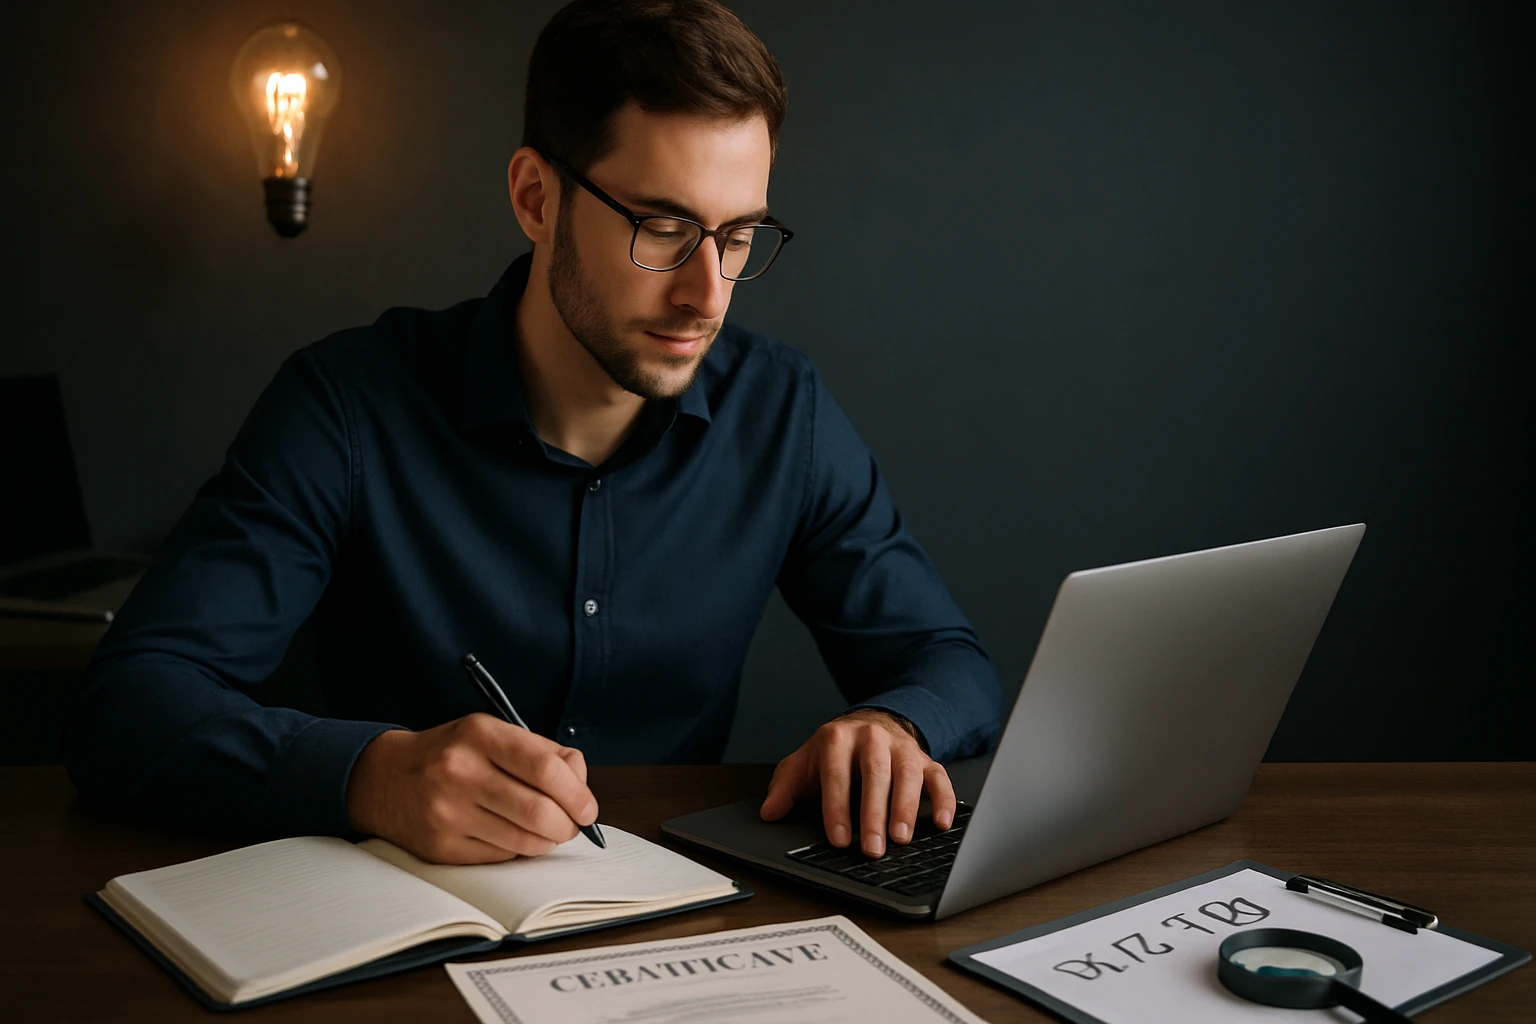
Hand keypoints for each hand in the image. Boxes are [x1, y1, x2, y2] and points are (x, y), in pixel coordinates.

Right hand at [345, 713, 597, 863]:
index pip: (546, 768)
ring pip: (524, 841)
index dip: (578, 793)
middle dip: (569, 825)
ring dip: (548, 841)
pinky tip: (514, 837)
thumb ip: (542, 752)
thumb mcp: (491, 733)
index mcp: (479, 734)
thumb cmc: (452, 754)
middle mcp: (460, 771)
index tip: (588, 808)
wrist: (384, 778)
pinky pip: (501, 858)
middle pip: (539, 811)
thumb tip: (582, 784)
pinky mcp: (440, 847)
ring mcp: (447, 812)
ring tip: (546, 831)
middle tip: (573, 825)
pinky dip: (519, 852)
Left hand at [758, 709, 955, 857]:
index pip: (836, 774)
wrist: (868, 724)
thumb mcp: (803, 764)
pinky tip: (942, 823)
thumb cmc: (833, 753)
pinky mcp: (926, 759)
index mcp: (838, 738)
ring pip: (908, 775)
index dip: (837, 808)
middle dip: (874, 814)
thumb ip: (785, 787)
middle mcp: (872, 738)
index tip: (838, 839)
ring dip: (907, 808)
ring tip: (902, 839)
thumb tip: (769, 812)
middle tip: (872, 848)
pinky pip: (939, 777)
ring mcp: (902, 748)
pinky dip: (944, 800)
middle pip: (875, 775)